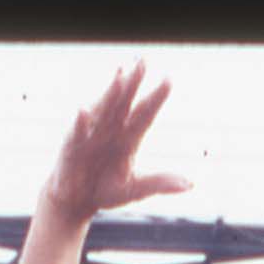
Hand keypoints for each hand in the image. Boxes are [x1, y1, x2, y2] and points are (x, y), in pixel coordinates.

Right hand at [46, 61, 189, 222]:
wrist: (76, 201)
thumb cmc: (106, 191)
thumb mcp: (135, 189)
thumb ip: (160, 183)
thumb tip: (190, 185)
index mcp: (129, 138)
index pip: (145, 113)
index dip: (156, 97)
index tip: (169, 80)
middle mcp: (111, 129)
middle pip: (125, 102)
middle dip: (134, 82)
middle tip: (143, 61)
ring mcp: (91, 134)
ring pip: (103, 109)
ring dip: (110, 92)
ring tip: (119, 74)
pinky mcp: (72, 146)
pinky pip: (77, 133)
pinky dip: (80, 123)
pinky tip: (83, 111)